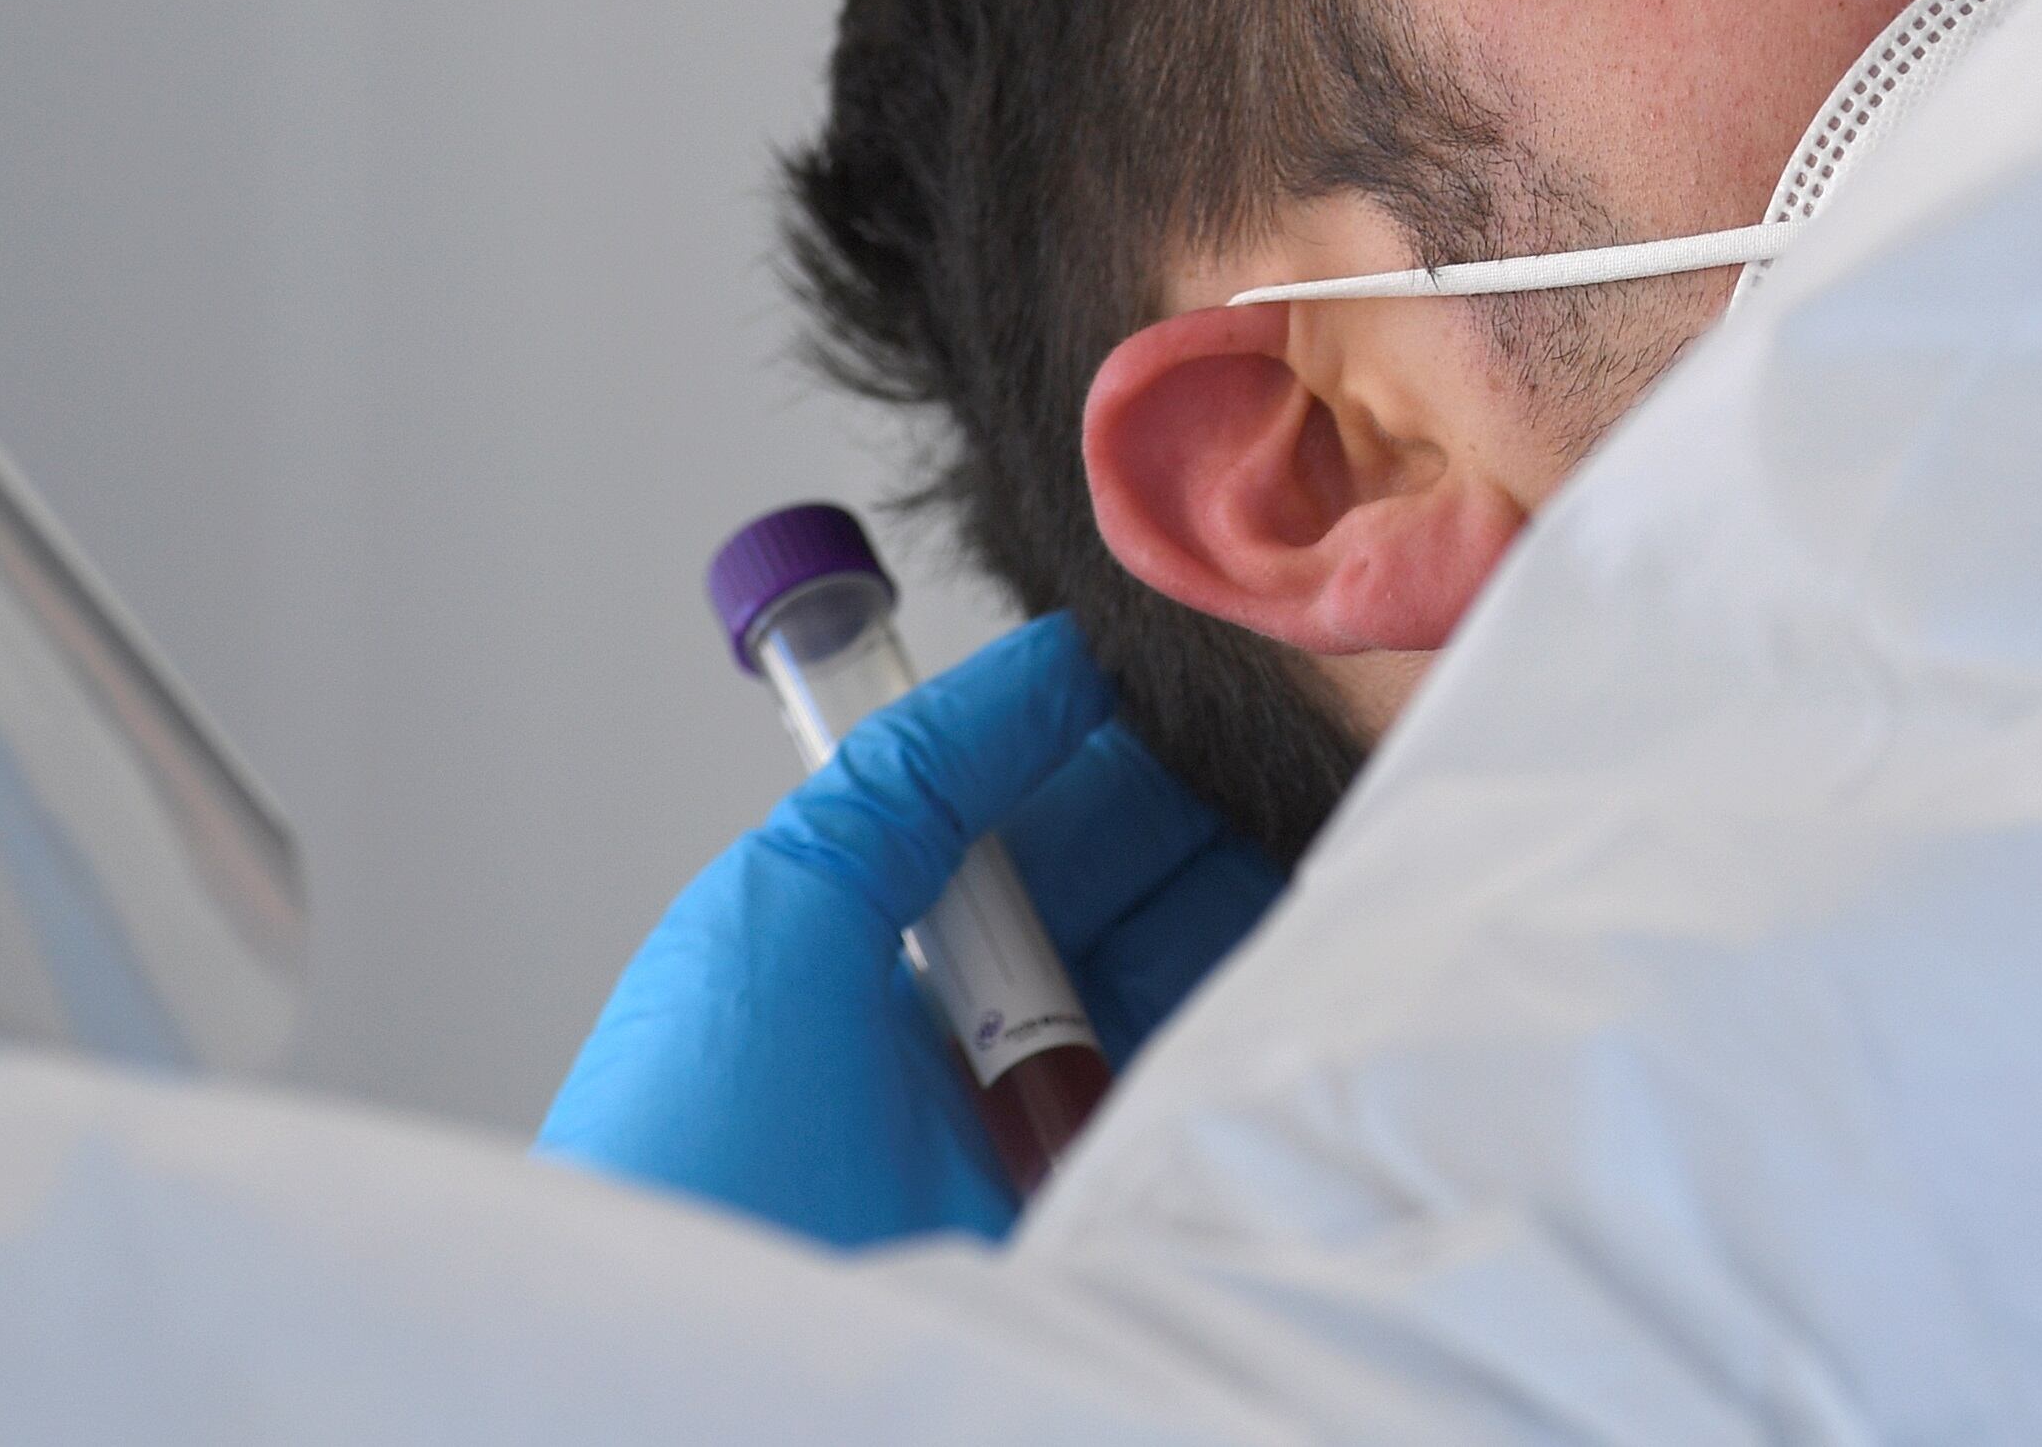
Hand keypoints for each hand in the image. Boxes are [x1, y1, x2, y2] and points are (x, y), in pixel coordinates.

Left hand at [535, 612, 1283, 1247]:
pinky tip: (1338, 970)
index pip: (1045, 837)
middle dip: (1221, 823)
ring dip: (1272, 922)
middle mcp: (991, 1073)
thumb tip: (1043, 667)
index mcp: (894, 986)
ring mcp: (1075, 1162)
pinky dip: (1291, 1047)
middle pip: (1145, 912)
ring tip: (1343, 837)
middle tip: (1309, 747)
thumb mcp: (778, 921)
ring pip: (1212, 1009)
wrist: (729, 1398)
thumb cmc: (697, 1174)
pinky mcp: (1144, 1247)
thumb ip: (906, 782)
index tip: (1212, 682)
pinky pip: (1242, 1127)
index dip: (1128, 755)